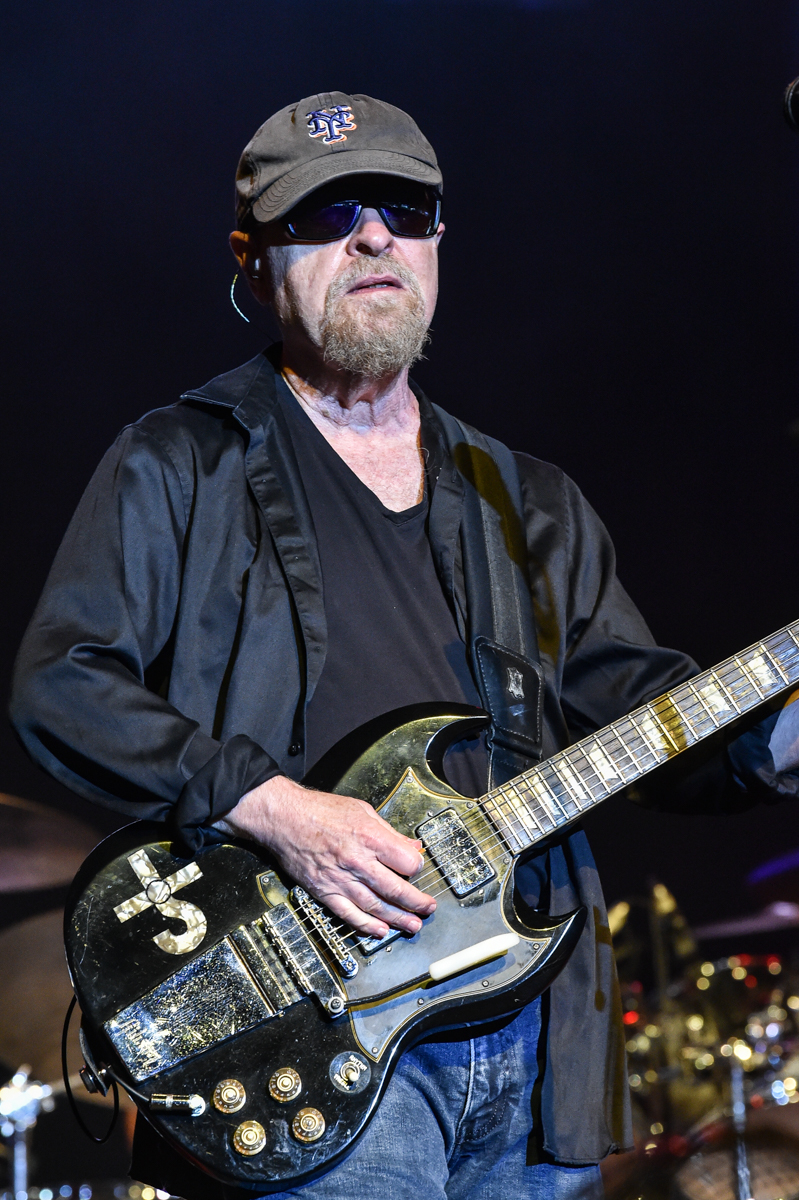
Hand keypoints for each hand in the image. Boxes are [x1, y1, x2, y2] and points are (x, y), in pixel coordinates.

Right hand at [216, 775, 435, 938]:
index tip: (418, 869)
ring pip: (375, 906)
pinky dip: (366, 925)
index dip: (417, 867)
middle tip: (428, 908)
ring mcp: (340, 879)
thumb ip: (389, 832)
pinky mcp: (324, 891)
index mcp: (370, 837)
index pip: (406, 862)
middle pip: (395, 889)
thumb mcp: (362, 810)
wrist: (283, 818)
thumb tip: (412, 846)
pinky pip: (348, 913)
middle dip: (416, 902)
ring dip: (397, 918)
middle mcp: (357, 861)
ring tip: (412, 925)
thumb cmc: (320, 810)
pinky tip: (380, 930)